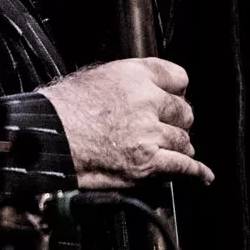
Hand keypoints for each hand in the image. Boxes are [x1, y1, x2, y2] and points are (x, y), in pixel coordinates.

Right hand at [41, 57, 213, 188]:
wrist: (47, 139)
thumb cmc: (58, 109)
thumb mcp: (92, 78)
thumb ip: (123, 81)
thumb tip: (136, 91)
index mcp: (133, 75)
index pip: (176, 77)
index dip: (177, 90)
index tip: (176, 96)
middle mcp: (146, 101)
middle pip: (183, 111)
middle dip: (177, 120)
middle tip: (169, 126)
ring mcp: (149, 133)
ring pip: (183, 139)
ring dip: (179, 145)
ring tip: (175, 149)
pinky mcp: (147, 162)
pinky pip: (182, 167)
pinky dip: (195, 172)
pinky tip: (202, 174)